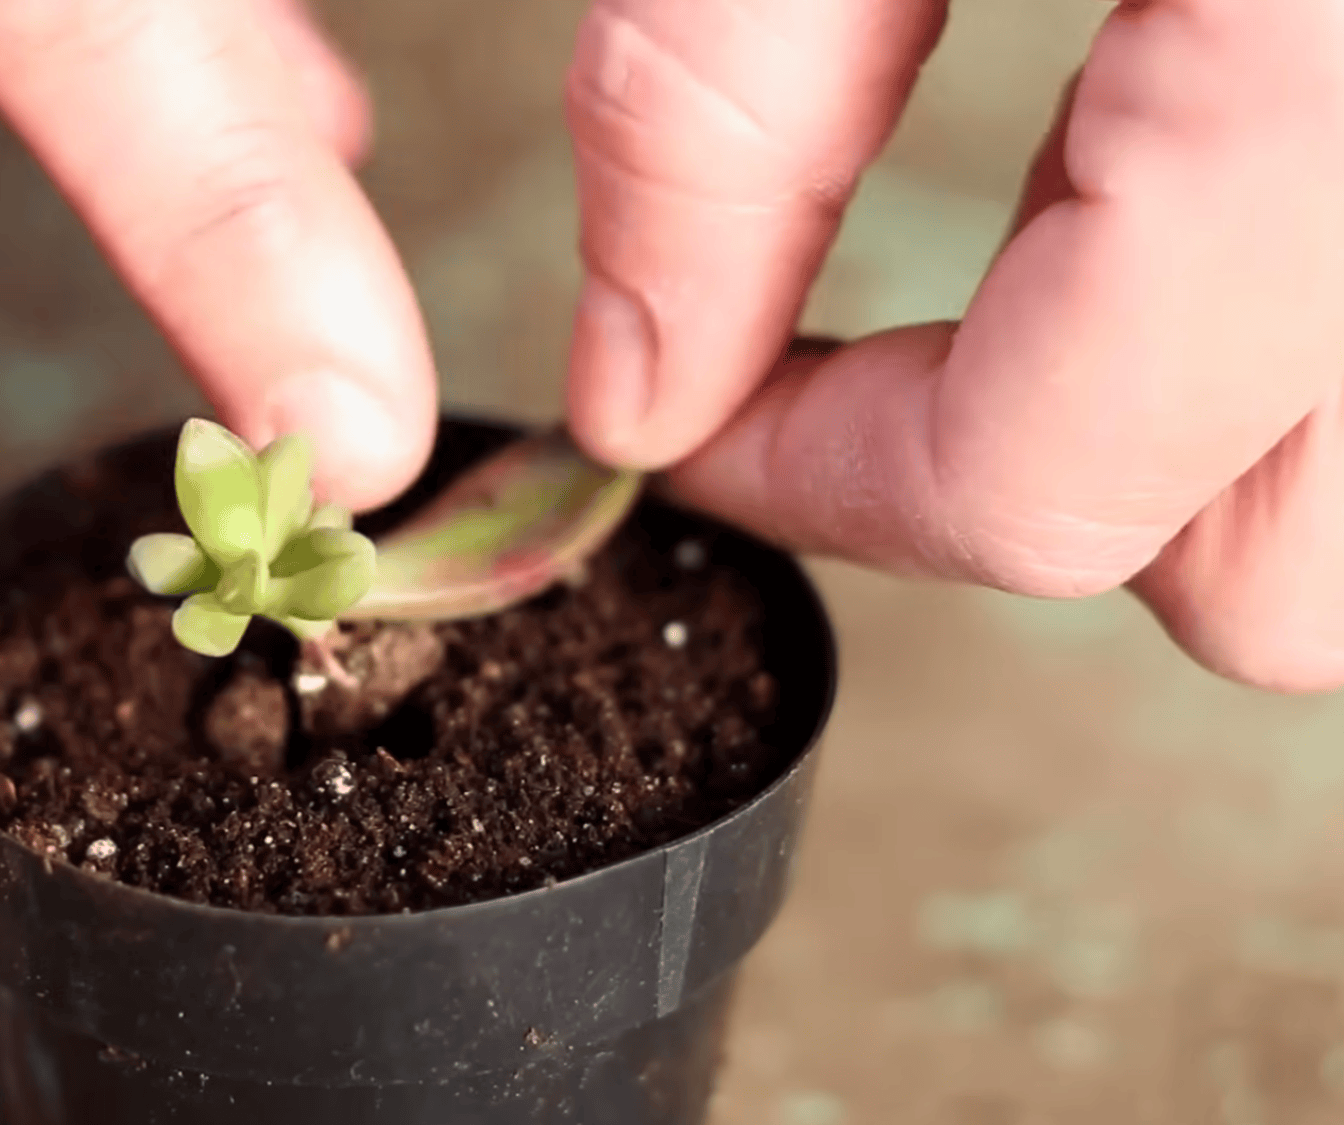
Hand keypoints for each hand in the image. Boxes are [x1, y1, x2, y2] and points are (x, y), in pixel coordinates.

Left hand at [561, 0, 1343, 692]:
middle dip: (1023, 503)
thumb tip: (637, 385)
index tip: (688, 428)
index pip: (1038, 482)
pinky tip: (1148, 170)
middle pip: (1267, 570)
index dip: (811, 484)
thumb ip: (718, 113)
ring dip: (1165, 425)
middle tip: (855, 382)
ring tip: (1036, 252)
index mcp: (1316, 87)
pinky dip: (1243, 316)